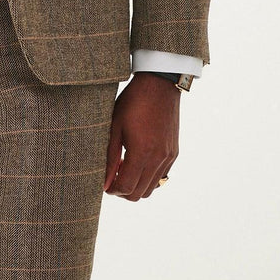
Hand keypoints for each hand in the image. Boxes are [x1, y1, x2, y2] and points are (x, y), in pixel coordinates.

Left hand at [103, 72, 179, 199]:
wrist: (159, 85)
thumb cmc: (133, 102)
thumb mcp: (115, 126)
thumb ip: (110, 157)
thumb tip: (105, 182)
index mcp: (142, 151)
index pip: (126, 187)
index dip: (113, 190)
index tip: (105, 183)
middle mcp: (158, 158)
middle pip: (139, 193)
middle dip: (123, 190)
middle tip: (113, 175)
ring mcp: (168, 157)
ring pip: (151, 189)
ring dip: (136, 185)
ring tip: (125, 166)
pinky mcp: (174, 153)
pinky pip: (161, 177)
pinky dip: (148, 178)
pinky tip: (138, 161)